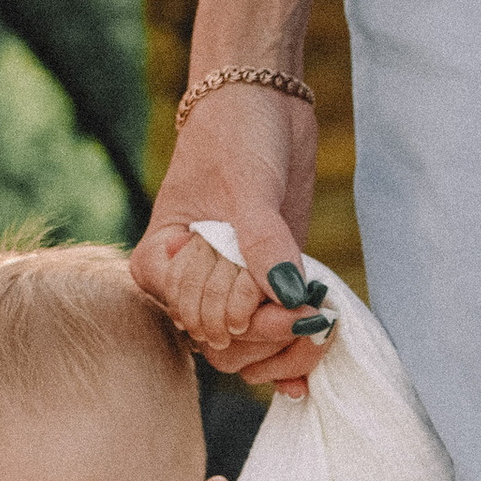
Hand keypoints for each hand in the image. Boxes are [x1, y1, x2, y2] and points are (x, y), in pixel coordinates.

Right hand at [132, 83, 326, 394]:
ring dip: (281, 350)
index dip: (232, 308)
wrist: (263, 105)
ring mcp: (226, 289)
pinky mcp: (262, 290)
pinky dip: (287, 358)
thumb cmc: (236, 135)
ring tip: (319, 328)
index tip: (264, 284)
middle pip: (220, 340)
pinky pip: (267, 340)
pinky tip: (305, 375)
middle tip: (308, 310)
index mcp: (161, 262)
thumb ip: (265, 243)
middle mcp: (188, 284)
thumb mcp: (249, 186)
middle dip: (265, 330)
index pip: (193, 312)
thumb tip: (290, 297)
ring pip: (242, 352)